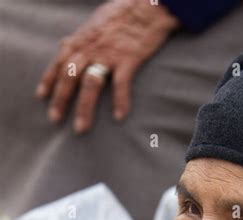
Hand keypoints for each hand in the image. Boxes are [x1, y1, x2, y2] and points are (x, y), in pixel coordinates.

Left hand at [35, 0, 180, 133]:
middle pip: (70, 77)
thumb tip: (64, 44)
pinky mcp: (128, 59)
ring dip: (84, 108)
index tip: (41, 97)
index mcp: (81, 40)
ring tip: (81, 128)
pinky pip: (121, 84)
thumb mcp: (93, 22)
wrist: (146, 5)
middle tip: (55, 119)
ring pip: (90, 84)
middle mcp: (90, 48)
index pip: (59, 62)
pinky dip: (120, 101)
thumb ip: (78, 37)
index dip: (49, 80)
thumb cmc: (121, 13)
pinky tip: (119, 117)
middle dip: (61, 99)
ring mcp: (109, 54)